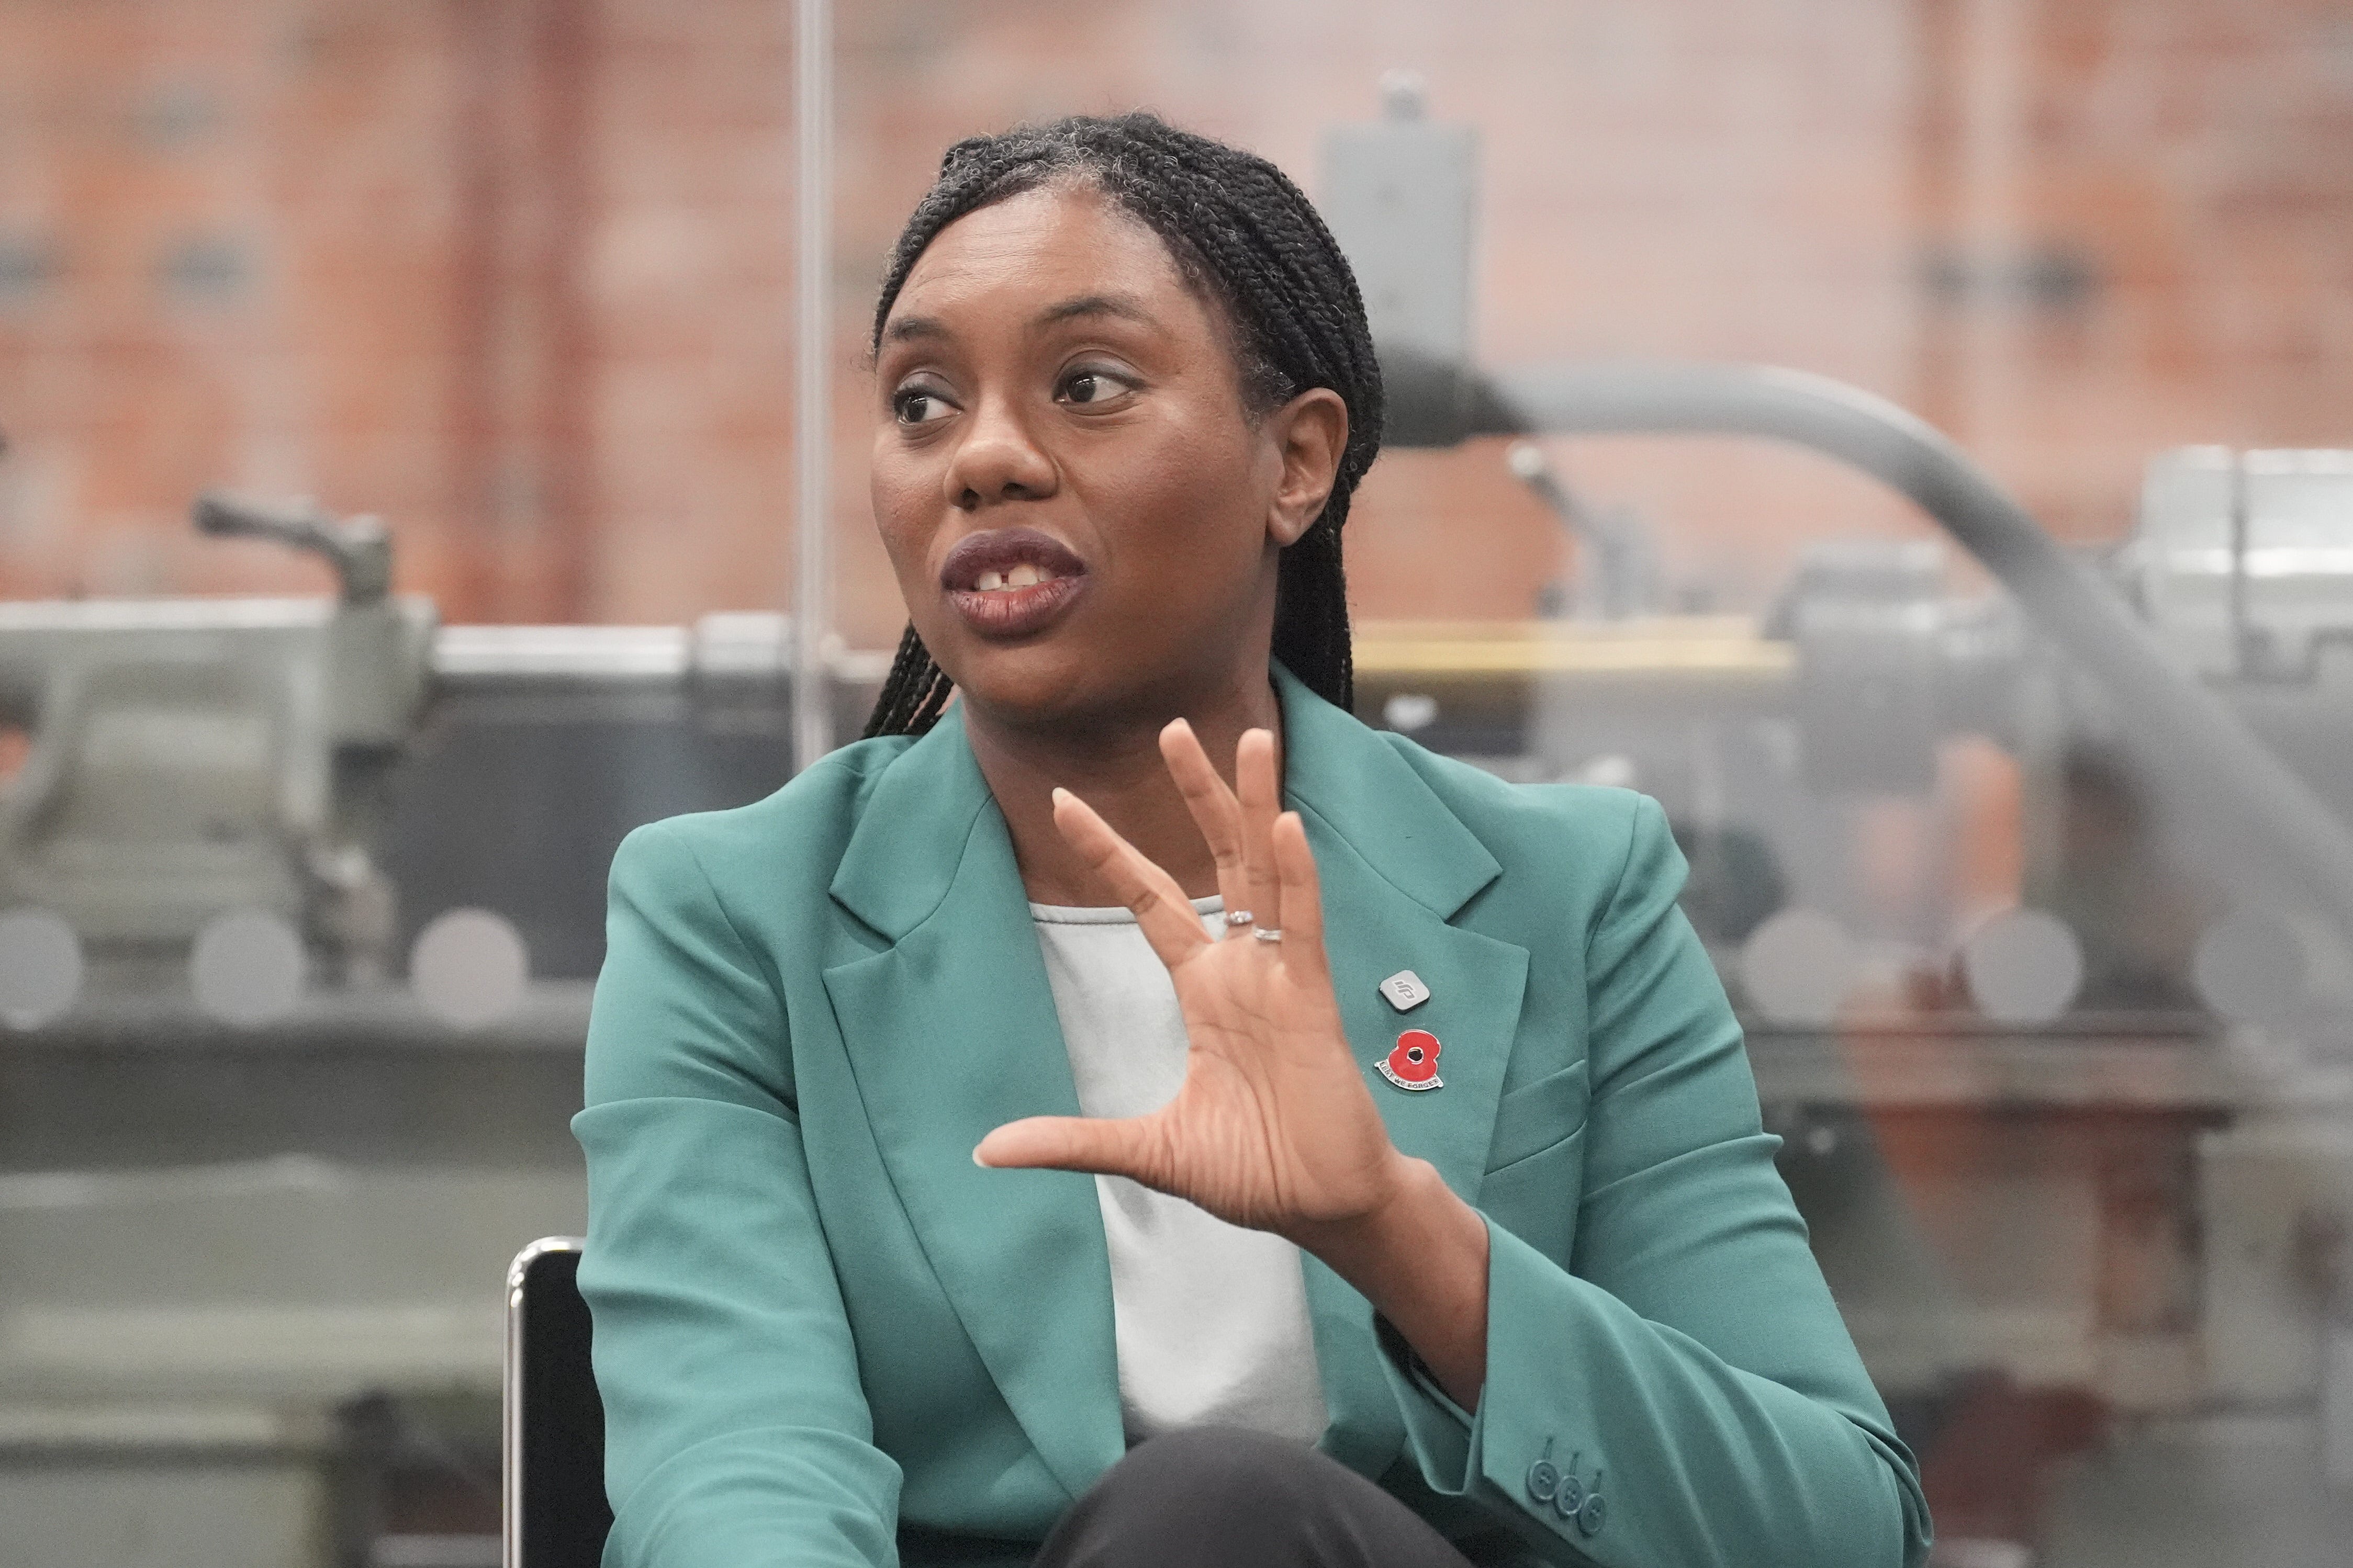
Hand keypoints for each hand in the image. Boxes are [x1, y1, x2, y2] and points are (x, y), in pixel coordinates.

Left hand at [974, 720, 1406, 1238]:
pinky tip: (1286, 828)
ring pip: (1267, 870)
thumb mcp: (1147, 1150)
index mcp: (1205, 991)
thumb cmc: (1253, 1172)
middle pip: (1215, 860)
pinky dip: (1296, 877)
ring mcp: (1281, 977)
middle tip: (1174, 726)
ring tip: (1251, 739)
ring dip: (1257, 805)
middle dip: (1196, 794)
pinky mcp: (1314, 1000)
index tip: (1065, 800)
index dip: (1110, 851)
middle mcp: (1243, 969)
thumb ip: (1072, 1141)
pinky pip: (1305, 925)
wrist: (1319, 1208)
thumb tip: (988, 1150)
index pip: (1150, 899)